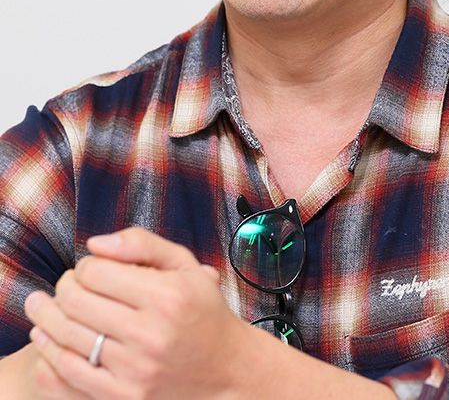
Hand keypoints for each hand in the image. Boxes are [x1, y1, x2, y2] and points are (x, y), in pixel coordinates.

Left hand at [24, 227, 249, 398]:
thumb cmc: (201, 309)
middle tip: (67, 286)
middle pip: (76, 303)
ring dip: (48, 319)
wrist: (224, 368)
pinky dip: (51, 354)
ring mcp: (135, 371)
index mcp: (166, 296)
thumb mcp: (184, 264)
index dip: (85, 265)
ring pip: (68, 338)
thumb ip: (141, 244)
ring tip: (44, 308)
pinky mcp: (125, 397)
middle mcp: (150, 334)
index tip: (91, 268)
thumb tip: (94, 244)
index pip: (96, 272)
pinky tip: (46, 339)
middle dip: (63, 288)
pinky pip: (71, 375)